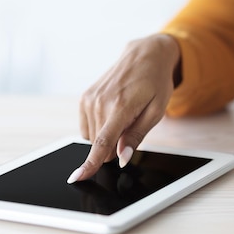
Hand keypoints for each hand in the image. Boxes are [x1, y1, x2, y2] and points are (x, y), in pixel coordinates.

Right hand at [67, 33, 180, 183]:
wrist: (144, 55)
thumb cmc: (155, 83)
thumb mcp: (156, 111)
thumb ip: (136, 136)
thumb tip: (120, 157)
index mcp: (120, 106)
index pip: (102, 142)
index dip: (90, 164)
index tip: (77, 178)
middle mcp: (100, 102)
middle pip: (100, 145)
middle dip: (115, 145)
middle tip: (132, 124)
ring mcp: (89, 99)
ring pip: (92, 138)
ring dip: (107, 136)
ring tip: (125, 115)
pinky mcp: (85, 98)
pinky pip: (87, 128)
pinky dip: (100, 128)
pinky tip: (113, 113)